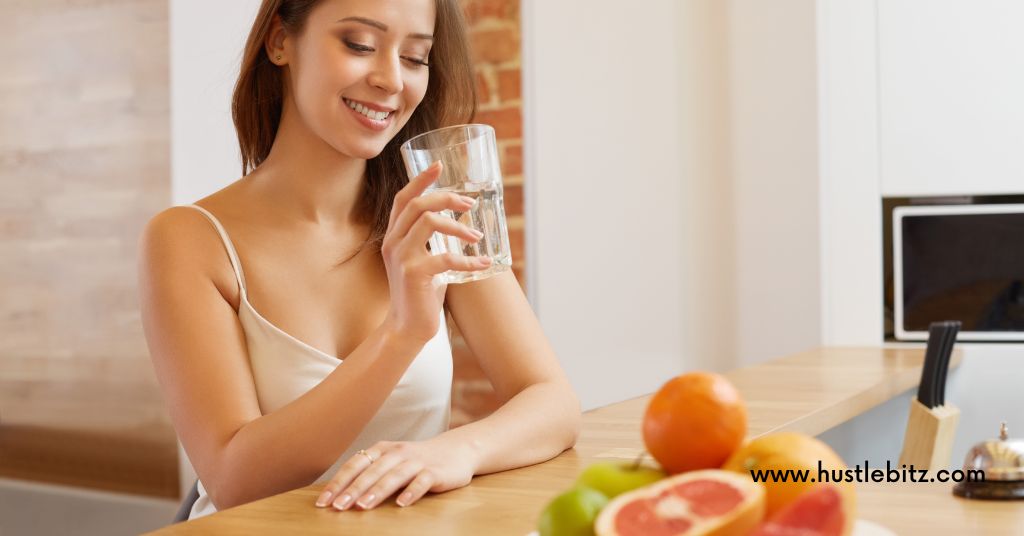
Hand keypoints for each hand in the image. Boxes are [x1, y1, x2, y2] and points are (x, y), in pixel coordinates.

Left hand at [314, 436, 477, 509]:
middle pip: (371, 471)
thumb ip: (369, 473)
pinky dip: (411, 492)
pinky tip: (401, 504)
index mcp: (382, 450)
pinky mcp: (436, 472)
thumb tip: (339, 495)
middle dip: (353, 490)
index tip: (323, 502)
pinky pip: (422, 482)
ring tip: (362, 507)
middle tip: (338, 507)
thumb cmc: (416, 460)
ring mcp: (417, 461)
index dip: (338, 483)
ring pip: (394, 476)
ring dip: (377, 491)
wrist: (457, 450)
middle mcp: (397, 453)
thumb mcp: (391, 461)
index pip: (355, 465)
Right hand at [380, 161, 492, 342]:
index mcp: (394, 236)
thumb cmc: (419, 294)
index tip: (440, 165)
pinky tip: (485, 265)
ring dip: (458, 227)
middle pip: (418, 205)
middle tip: (470, 204)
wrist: (407, 328)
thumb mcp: (423, 260)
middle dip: (447, 198)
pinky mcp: (414, 275)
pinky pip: (445, 259)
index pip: (403, 199)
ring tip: (477, 238)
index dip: (421, 179)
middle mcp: (393, 243)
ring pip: (429, 223)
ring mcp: (402, 258)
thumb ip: (433, 242)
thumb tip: (464, 224)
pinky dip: (469, 261)